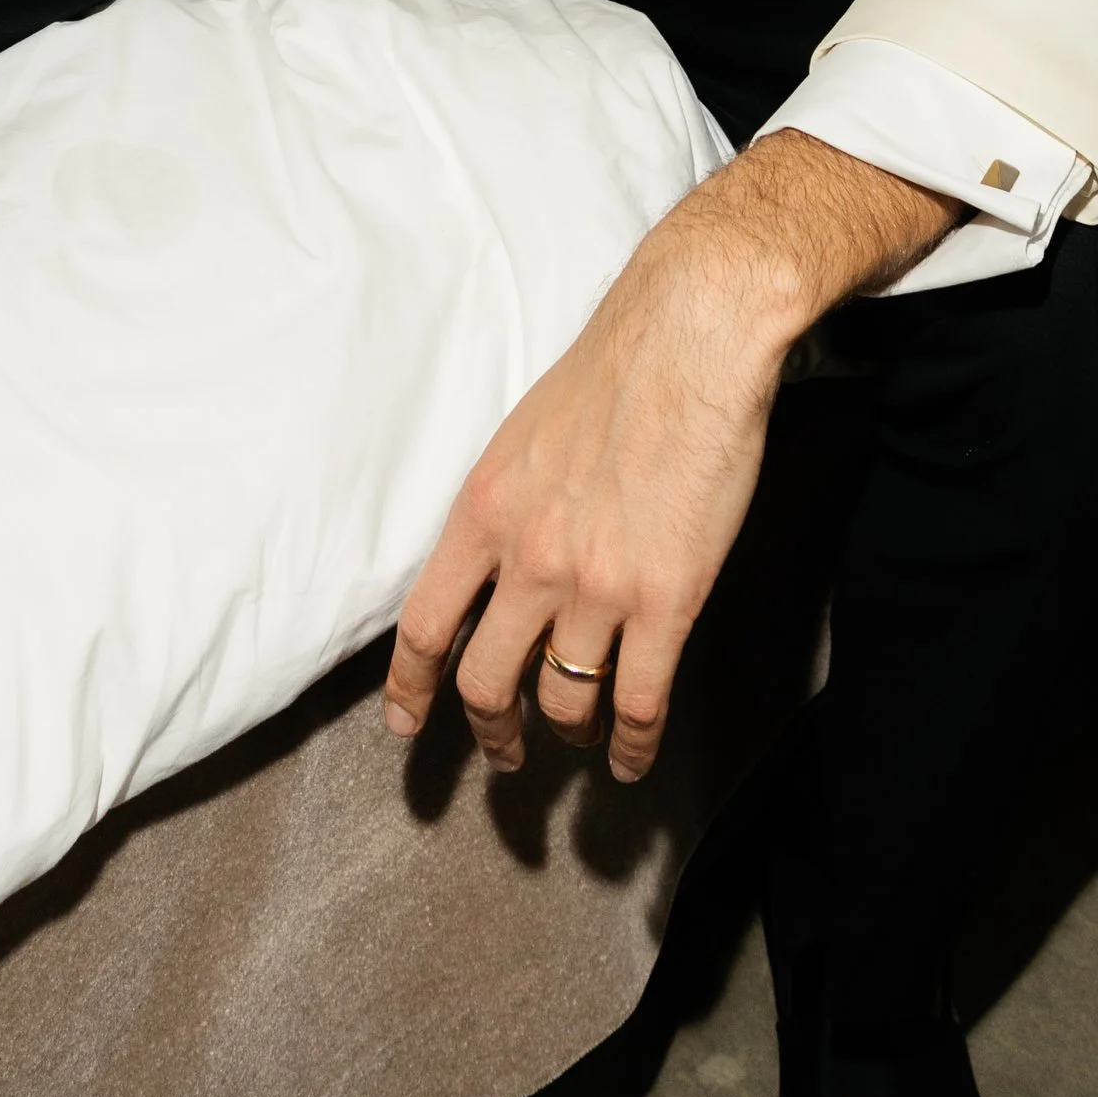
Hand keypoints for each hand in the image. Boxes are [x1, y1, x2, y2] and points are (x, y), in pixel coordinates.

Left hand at [382, 132, 952, 785]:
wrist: (691, 338)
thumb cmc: (614, 372)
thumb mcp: (522, 437)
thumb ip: (503, 509)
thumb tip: (496, 567)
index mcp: (483, 511)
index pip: (423, 625)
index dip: (410, 689)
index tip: (407, 726)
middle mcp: (529, 558)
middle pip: (485, 683)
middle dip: (493, 731)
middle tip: (505, 751)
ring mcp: (597, 586)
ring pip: (564, 701)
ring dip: (568, 729)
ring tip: (578, 735)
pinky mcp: (666, 601)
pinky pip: (637, 703)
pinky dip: (630, 746)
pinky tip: (630, 758)